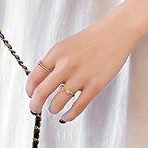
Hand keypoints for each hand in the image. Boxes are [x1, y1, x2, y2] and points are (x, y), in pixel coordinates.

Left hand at [25, 0, 147, 122]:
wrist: (117, 32)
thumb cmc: (94, 37)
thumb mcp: (68, 44)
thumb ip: (55, 60)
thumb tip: (42, 81)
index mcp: (57, 52)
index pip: (35, 75)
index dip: (30, 89)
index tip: (30, 94)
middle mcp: (66, 64)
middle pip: (42, 92)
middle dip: (35, 105)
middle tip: (34, 109)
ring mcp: (81, 76)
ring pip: (58, 102)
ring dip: (53, 109)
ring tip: (54, 109)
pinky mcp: (95, 85)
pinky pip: (78, 106)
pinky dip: (69, 115)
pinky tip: (66, 116)